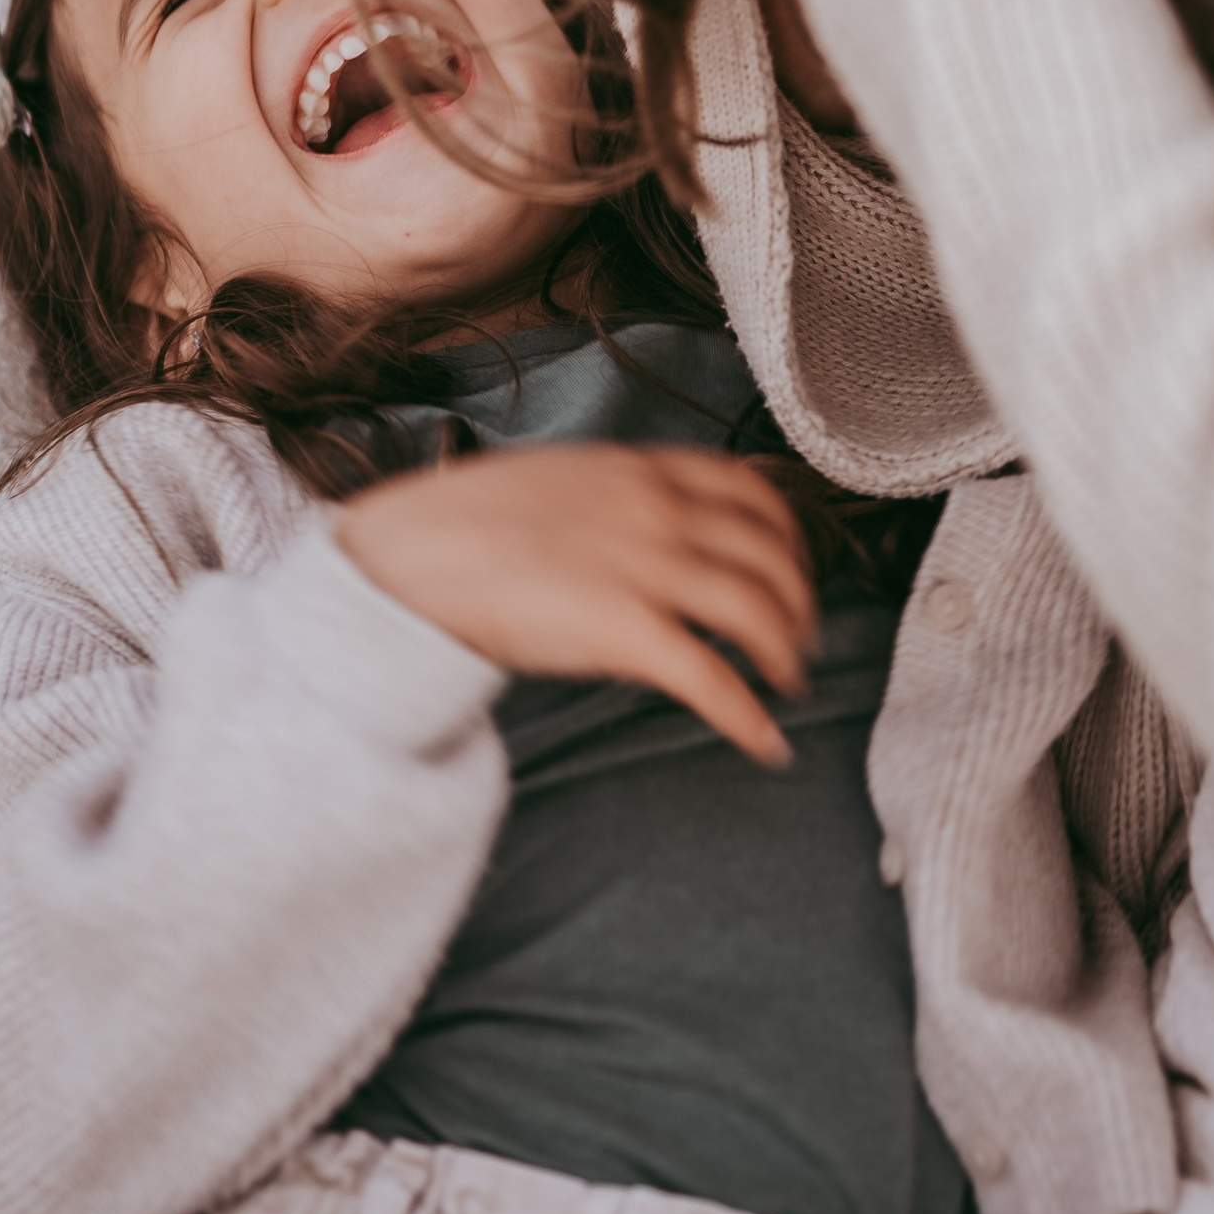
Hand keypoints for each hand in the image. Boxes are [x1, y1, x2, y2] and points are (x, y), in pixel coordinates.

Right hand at [333, 438, 816, 766]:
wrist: (410, 557)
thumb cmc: (461, 523)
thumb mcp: (554, 479)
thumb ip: (610, 496)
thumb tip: (637, 524)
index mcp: (639, 471)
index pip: (748, 490)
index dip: (786, 533)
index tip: (794, 564)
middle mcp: (658, 514)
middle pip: (768, 554)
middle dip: (799, 599)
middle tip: (803, 635)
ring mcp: (646, 570)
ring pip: (757, 611)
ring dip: (785, 653)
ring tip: (790, 682)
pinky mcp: (626, 632)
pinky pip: (713, 679)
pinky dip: (749, 715)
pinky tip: (765, 743)